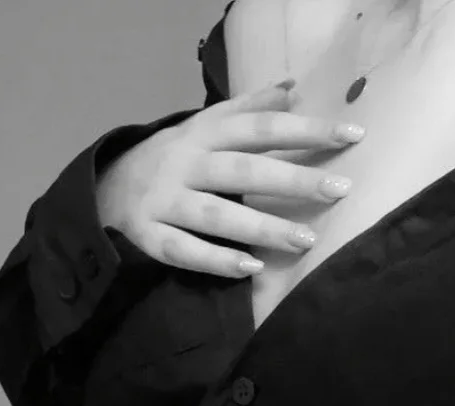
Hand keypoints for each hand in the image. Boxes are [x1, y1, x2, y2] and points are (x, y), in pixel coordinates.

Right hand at [95, 84, 364, 277]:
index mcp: (203, 134)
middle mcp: (184, 164)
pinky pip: (184, 251)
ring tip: (306, 240)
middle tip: (339, 189)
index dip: (306, 129)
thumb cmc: (171, 159)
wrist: (102, 188)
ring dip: (262, 227)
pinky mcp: (149, 236)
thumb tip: (293, 88)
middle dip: (292, 179)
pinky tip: (250, 268)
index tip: (352, 135)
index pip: (260, 128)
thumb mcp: (204, 127)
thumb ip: (248, 109)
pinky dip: (216, 260)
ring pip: (216, 215)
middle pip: (243, 170)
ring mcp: (164, 201)